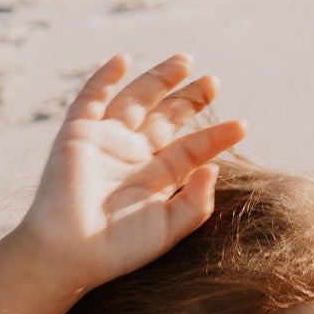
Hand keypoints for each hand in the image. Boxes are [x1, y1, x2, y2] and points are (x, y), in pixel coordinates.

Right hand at [18, 52, 247, 293]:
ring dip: (158, 78)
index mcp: (154, 179)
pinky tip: (124, 59)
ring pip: (136, 99)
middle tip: (213, 82)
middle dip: (188, 99)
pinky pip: (91, 98)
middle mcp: (131, 156)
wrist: (70, 253)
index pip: (191, 149)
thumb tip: (213, 168)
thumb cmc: (118, 249)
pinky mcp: (78, 133)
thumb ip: (195, 204)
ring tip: (185, 61)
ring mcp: (105, 141)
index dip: (216, 136)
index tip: (242, 126)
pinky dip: (105, 77)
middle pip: (165, 118)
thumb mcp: (167, 229)